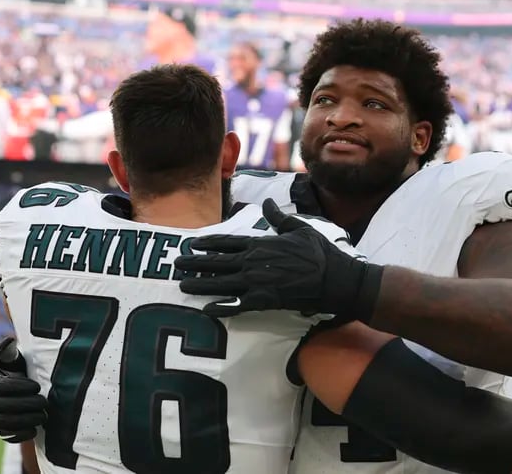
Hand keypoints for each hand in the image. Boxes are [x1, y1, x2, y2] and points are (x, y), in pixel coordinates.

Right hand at [0, 337, 46, 442]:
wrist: (11, 387)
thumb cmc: (14, 369)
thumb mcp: (11, 358)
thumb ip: (8, 352)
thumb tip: (9, 341)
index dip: (18, 387)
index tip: (37, 386)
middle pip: (0, 406)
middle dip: (25, 405)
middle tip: (45, 402)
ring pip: (3, 422)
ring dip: (25, 420)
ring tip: (43, 416)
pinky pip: (4, 435)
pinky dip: (19, 435)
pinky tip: (35, 431)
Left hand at [175, 198, 382, 320]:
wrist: (334, 278)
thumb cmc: (319, 252)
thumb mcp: (299, 228)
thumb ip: (278, 218)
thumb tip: (266, 203)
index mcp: (261, 244)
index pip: (227, 243)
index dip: (208, 244)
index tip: (192, 245)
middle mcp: (254, 262)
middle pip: (217, 262)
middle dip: (195, 263)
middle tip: (176, 264)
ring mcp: (257, 282)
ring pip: (221, 283)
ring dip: (200, 284)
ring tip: (182, 285)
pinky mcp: (264, 301)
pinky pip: (237, 305)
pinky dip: (221, 307)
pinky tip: (206, 309)